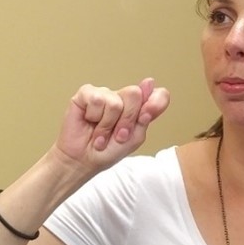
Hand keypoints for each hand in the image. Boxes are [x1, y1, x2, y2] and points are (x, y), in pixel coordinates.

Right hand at [54, 78, 169, 172]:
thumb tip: (150, 84)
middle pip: (135, 94)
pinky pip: (97, 100)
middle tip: (117, 134)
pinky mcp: (86, 93)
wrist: (85, 160)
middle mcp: (122, 97)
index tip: (145, 117)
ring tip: (102, 134)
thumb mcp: (135, 137)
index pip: (158, 94)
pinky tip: (90, 122)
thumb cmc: (109, 150)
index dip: (155, 103)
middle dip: (126, 121)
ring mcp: (105, 94)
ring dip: (107, 125)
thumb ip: (145, 113)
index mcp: (139, 107)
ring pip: (115, 102)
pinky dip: (94, 117)